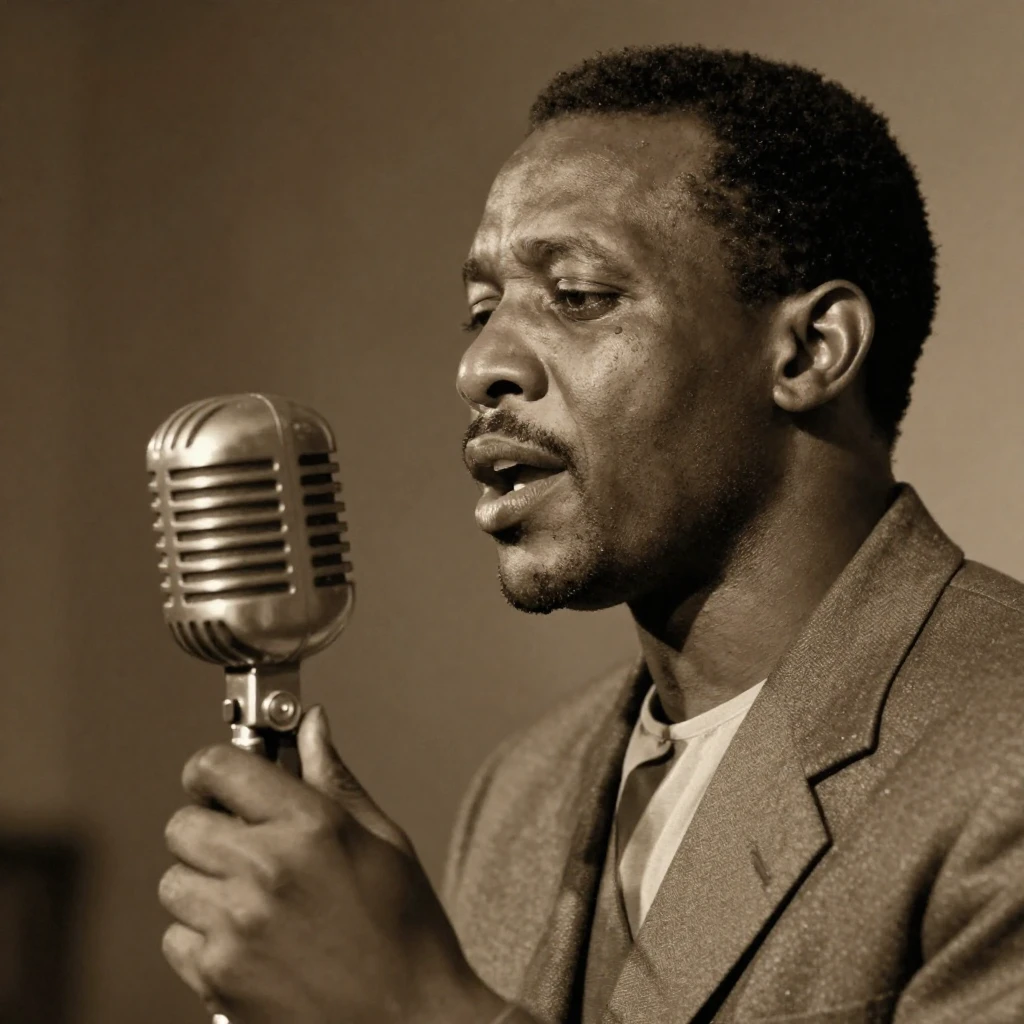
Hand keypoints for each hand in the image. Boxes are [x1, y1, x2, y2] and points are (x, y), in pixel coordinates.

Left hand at [158, 706, 506, 1023]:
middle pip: (184, 825)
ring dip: (203, 885)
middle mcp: (265, 869)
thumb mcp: (383, 841)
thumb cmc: (406, 931)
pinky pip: (176, 938)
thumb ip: (335, 779)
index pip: (219, 767)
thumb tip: (312, 727)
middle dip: (207, 829)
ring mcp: (236, 927)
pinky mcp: (218, 978)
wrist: (411, 1022)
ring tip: (250, 900)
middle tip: (241, 845)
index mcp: (310, 825)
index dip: (211, 769)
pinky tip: (247, 941)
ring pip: (174, 883)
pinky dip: (202, 937)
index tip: (216, 780)